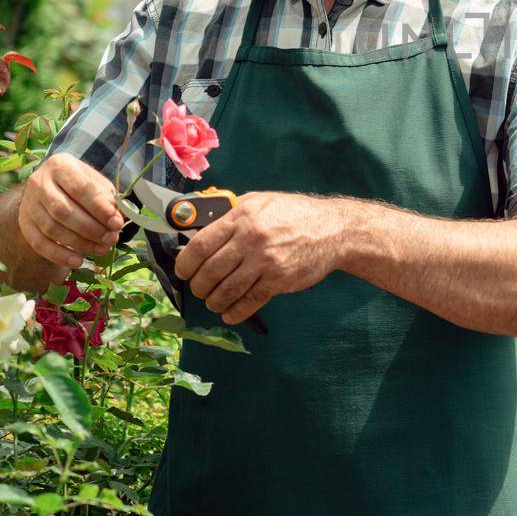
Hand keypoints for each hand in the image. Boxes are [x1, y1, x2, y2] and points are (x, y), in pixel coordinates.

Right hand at [17, 153, 123, 267]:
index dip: (98, 207)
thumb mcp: (96, 183)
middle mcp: (39, 182)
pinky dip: (59, 255)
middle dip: (91, 228)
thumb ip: (108, 198)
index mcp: (60, 165)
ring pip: (52, 228)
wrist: (50, 187)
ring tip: (102, 249)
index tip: (116, 222)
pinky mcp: (24, 223)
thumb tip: (120, 216)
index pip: (79, 187)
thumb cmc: (79, 184)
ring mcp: (28, 203)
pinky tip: (77, 261)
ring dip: (79, 243)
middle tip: (111, 238)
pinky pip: (39, 243)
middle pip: (63, 210)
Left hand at [173, 192, 348, 325]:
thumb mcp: (260, 202)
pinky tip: (230, 313)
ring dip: (214, 302)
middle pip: (209, 271)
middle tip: (199, 289)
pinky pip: (248, 302)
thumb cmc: (294, 213)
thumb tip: (196, 227)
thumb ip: (229, 213)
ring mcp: (266, 261)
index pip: (200, 245)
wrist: (333, 229)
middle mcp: (251, 239)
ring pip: (226, 291)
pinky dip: (234, 312)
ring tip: (213, 302)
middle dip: (198, 286)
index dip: (185, 263)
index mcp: (242, 217)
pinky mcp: (279, 280)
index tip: (183, 271)